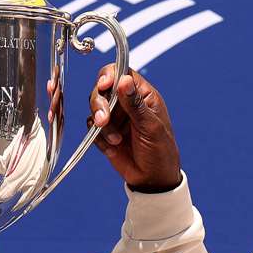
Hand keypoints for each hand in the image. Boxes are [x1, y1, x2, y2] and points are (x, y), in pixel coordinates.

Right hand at [87, 67, 180, 190]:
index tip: (104, 85)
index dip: (109, 75)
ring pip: (94, 108)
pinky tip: (113, 147)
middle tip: (104, 120)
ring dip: (101, 124)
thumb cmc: (160, 151)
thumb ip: (135, 104)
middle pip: (101, 89)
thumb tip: (123, 79)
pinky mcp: (104, 133)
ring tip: (115, 139)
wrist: (152, 179)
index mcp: (143, 95)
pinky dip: (99, 137)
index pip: (121, 73)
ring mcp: (115, 118)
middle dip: (99, 103)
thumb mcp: (150, 126)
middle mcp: (126, 103)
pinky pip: (91, 128)